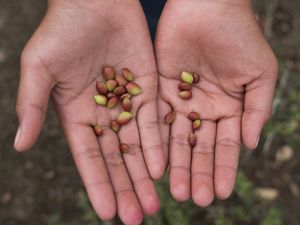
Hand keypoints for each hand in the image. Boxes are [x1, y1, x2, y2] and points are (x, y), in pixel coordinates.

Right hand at [15, 1, 164, 223]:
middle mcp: (104, 115)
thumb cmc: (62, 31)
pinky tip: (162, 168)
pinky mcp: (148, 89)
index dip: (97, 185)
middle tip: (136, 218)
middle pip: (116, 159)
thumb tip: (18, 144)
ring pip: (137, 146)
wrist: (95, 3)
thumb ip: (32, 105)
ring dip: (145, 175)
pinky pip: (153, 122)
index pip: (89, 159)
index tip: (107, 213)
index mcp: (77, 115)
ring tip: (152, 204)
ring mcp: (127, 104)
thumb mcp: (39, 68)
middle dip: (125, 188)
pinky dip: (157, 144)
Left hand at [156, 0, 276, 205]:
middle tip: (196, 199)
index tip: (222, 192)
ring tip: (176, 191)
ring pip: (177, 139)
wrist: (207, 8)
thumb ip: (256, 110)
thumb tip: (250, 145)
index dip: (225, 169)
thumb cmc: (239, 36)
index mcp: (229, 108)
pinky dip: (157, 141)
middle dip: (198, 173)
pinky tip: (156, 163)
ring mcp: (180, 102)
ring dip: (177, 165)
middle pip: (200, 148)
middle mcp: (203, 110)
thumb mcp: (259, 74)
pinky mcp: (159, 90)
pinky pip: (157, 120)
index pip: (226, 146)